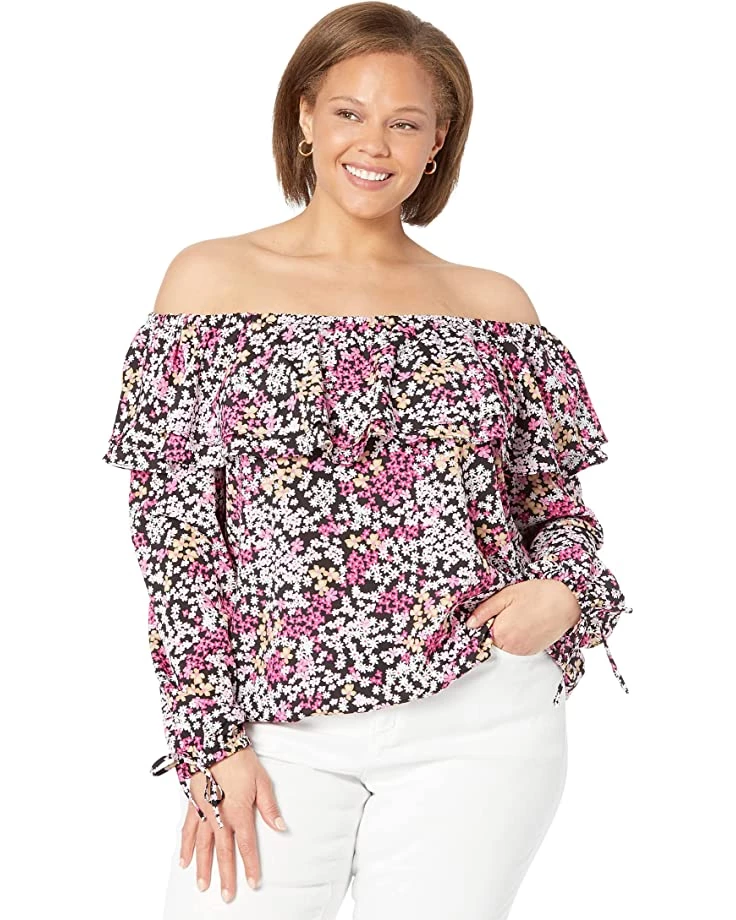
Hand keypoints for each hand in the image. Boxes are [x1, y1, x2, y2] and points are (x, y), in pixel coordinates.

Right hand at [178, 746, 286, 901]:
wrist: (214, 741)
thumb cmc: (239, 758)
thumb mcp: (261, 780)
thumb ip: (269, 806)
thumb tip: (280, 827)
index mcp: (239, 811)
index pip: (246, 845)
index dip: (250, 866)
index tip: (253, 883)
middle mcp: (219, 816)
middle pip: (223, 852)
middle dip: (226, 875)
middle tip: (227, 896)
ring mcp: (203, 811)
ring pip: (202, 846)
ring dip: (203, 867)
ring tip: (203, 885)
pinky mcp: (193, 804)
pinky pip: (187, 829)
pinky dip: (184, 846)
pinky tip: (183, 860)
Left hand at [466, 578, 580, 653]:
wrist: (566, 601)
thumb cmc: (536, 594)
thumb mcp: (506, 595)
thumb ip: (485, 610)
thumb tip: (469, 624)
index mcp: (500, 632)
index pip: (480, 634)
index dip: (483, 623)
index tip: (490, 614)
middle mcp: (510, 647)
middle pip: (492, 641)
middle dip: (494, 629)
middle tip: (506, 613)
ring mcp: (522, 652)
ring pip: (504, 646)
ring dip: (505, 635)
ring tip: (517, 617)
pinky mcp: (532, 652)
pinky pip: (516, 648)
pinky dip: (516, 639)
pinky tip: (524, 624)